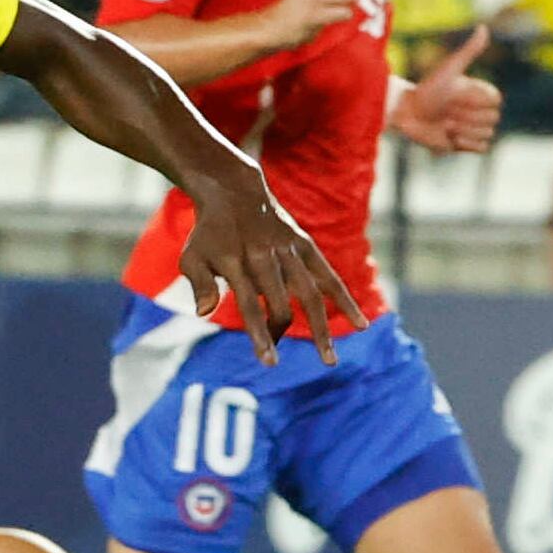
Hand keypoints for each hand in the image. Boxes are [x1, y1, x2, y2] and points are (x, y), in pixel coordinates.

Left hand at [177, 169, 368, 367]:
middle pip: (281, 303)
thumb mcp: (191, 256)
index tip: (269, 362)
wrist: (233, 191)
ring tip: (330, 360)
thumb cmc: (209, 234)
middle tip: (274, 357)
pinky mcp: (305, 245)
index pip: (249, 305)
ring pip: (311, 293)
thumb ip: (199, 284)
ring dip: (321, 328)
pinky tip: (360, 324)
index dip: (260, 334)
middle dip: (280, 333)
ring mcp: (288, 250)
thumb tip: (203, 314)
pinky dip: (345, 300)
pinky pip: (329, 276)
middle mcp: (265, 256)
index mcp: (236, 262)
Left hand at [393, 26, 501, 153]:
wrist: (407, 112)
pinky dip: (466, 144)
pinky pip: (481, 148)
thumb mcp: (449, 69)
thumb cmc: (426, 89)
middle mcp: (481, 111)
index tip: (454, 96)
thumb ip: (469, 51)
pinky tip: (449, 137)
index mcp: (481, 93)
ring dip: (463, 130)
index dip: (474, 101)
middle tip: (445, 111)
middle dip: (465, 116)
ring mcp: (474, 128)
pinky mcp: (465, 145)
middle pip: (491, 120)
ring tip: (444, 124)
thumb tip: (483, 27)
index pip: (495, 101)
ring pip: (486, 134)